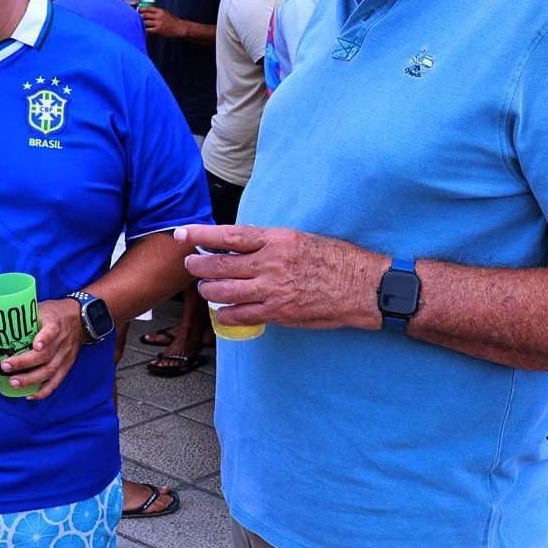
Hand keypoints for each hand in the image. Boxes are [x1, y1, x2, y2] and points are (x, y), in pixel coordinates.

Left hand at [0, 298, 86, 399]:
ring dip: (31, 379)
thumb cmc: (54, 313)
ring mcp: (65, 355)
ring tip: (14, 382)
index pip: (51, 330)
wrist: (80, 318)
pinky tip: (30, 396)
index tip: (35, 345)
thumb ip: (25, 316)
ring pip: (50, 370)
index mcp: (55, 323)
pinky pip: (57, 380)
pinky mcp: (67, 365)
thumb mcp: (41, 308)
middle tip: (5, 366)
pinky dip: (44, 390)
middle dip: (24, 363)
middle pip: (45, 355)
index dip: (44, 338)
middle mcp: (62, 341)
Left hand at [139, 5, 185, 38]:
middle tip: (136, 18)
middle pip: (145, 15)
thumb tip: (147, 12)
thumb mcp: (165, 13)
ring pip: (145, 22)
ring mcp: (158, 23)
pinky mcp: (158, 30)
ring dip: (141, 24)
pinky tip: (142, 30)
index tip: (138, 11)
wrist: (179, 28)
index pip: (148, 8)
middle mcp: (159, 16)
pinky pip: (148, 30)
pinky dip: (144, 30)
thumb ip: (157, 12)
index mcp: (160, 11)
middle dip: (139, 17)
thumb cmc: (172, 20)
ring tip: (139, 25)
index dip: (141, 9)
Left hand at [177, 222, 387, 330]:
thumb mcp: (302, 240)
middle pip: (220, 264)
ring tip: (204, 287)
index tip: (183, 233)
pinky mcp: (277, 312)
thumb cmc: (337, 260)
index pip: (230, 235)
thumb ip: (271, 243)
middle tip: (190, 264)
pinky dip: (225, 313)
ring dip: (208, 289)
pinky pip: (240, 314)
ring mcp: (272, 290)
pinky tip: (222, 311)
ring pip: (224, 290)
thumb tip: (243, 245)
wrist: (364, 287)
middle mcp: (271, 264)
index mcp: (277, 240)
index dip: (201, 235)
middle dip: (198, 265)